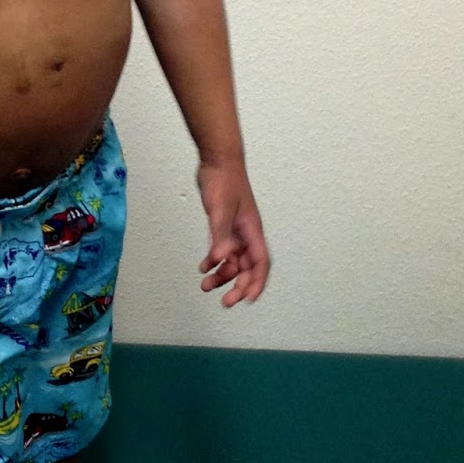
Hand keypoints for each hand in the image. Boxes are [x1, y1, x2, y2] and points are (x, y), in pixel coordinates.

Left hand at [196, 159, 269, 306]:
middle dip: (238, 286)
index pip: (260, 263)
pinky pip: (222, 251)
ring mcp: (235, 231)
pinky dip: (214, 262)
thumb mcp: (220, 209)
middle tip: (226, 302)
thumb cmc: (224, 181)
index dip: (256, 282)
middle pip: (247, 268)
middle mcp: (246, 234)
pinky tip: (203, 267)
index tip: (248, 299)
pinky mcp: (224, 227)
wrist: (217, 161)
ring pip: (233, 262)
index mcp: (252, 230)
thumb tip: (221, 258)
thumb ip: (220, 235)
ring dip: (222, 276)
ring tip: (206, 286)